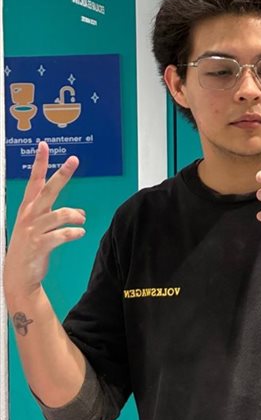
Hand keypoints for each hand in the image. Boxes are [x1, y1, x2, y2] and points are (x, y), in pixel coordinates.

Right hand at [3, 142, 85, 298]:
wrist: (19, 275)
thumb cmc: (31, 247)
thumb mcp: (41, 227)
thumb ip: (58, 216)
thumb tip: (80, 212)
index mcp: (29, 207)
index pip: (34, 180)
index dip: (40, 163)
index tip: (44, 145)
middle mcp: (29, 215)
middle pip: (48, 190)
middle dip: (61, 174)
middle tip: (73, 160)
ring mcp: (33, 230)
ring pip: (58, 214)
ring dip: (74, 215)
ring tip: (81, 219)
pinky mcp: (38, 245)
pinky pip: (61, 235)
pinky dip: (73, 232)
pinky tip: (79, 233)